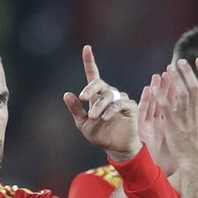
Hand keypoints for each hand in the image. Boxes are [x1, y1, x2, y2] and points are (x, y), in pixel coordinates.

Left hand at [63, 46, 140, 161]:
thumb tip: (66, 94)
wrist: (115, 148)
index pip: (93, 76)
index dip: (89, 62)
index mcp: (96, 97)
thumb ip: (76, 110)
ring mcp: (120, 100)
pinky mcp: (130, 107)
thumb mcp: (83, 124)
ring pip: (109, 95)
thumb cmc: (100, 136)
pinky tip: (105, 117)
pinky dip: (111, 110)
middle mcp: (108, 95)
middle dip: (91, 89)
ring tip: (95, 117)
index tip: (87, 48)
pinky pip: (121, 103)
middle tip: (83, 98)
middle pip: (100, 84)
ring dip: (100, 105)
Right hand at [134, 78, 176, 174]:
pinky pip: (144, 114)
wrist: (160, 173)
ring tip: (159, 75)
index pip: (175, 103)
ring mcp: (151, 126)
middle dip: (168, 85)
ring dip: (156, 89)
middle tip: (171, 70)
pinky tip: (149, 90)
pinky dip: (146, 101)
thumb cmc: (172, 159)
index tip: (184, 77)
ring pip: (153, 103)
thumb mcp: (186, 142)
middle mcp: (160, 122)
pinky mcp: (144, 131)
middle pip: (165, 100)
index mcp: (171, 123)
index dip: (178, 90)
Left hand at [155, 58, 197, 171]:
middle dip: (187, 73)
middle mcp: (195, 112)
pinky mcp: (173, 125)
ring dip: (174, 80)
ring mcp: (184, 118)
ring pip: (180, 94)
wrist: (195, 160)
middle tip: (180, 61)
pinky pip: (166, 108)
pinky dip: (160, 97)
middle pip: (193, 87)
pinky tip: (154, 88)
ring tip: (168, 69)